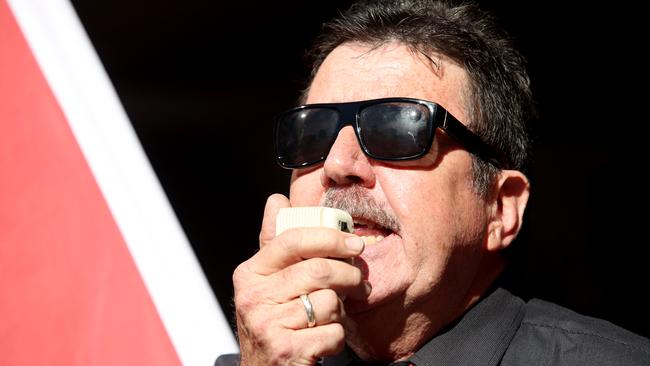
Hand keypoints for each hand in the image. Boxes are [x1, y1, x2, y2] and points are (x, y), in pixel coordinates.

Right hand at [233, 194, 369, 365]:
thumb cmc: (273, 322)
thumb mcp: (266, 282)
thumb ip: (275, 243)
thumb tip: (276, 200)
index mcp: (249, 274)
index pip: (292, 240)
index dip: (329, 237)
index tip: (354, 243)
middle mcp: (253, 298)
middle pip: (317, 270)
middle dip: (349, 275)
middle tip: (360, 281)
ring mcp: (267, 326)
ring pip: (328, 302)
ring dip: (340, 310)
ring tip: (332, 315)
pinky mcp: (285, 351)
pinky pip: (331, 333)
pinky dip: (337, 338)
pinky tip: (324, 340)